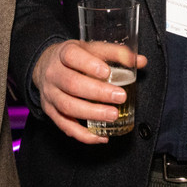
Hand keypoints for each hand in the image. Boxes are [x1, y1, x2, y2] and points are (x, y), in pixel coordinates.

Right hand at [32, 40, 147, 143]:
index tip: (106, 72)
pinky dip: (83, 135)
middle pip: (72, 83)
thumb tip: (141, 61)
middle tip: (120, 97)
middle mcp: (53, 74)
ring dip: (92, 114)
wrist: (45, 67)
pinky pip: (65, 126)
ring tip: (113, 115)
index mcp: (63, 53)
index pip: (72, 56)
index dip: (88, 64)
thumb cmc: (74, 58)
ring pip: (67, 106)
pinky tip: (100, 136)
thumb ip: (115, 53)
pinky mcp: (50, 111)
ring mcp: (50, 94)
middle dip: (97, 92)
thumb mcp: (91, 49)